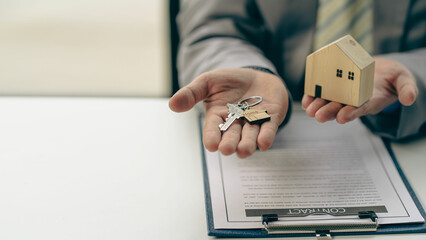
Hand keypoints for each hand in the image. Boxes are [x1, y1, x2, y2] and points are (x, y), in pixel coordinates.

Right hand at [169, 68, 288, 157]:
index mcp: (218, 116)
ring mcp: (253, 122)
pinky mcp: (270, 118)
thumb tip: (172, 104)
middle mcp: (236, 123)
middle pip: (232, 136)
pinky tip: (264, 144)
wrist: (256, 75)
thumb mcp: (208, 81)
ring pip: (250, 136)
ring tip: (244, 150)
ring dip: (248, 144)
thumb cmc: (229, 81)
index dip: (212, 137)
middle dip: (229, 143)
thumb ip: (192, 93)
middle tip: (226, 149)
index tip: (211, 145)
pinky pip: (268, 128)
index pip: (213, 129)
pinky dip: (266, 136)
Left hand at [302, 57, 418, 122]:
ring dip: (318, 107)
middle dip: (329, 112)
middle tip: (318, 116)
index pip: (361, 109)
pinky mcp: (335, 87)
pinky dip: (313, 96)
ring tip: (309, 110)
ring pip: (329, 103)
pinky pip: (322, 93)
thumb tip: (410, 99)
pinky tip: (306, 100)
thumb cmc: (392, 77)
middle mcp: (355, 101)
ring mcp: (343, 95)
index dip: (352, 113)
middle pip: (341, 108)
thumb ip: (406, 88)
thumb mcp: (404, 80)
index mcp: (371, 101)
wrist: (381, 70)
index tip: (343, 117)